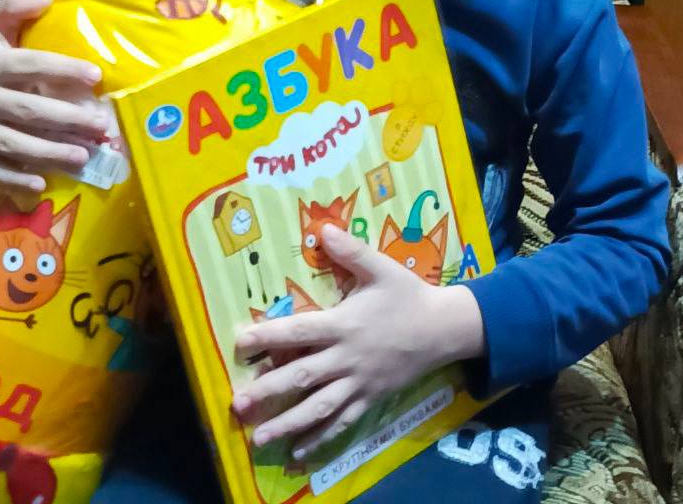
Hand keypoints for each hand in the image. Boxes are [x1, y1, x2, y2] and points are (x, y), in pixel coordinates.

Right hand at [0, 0, 105, 191]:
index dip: (62, 69)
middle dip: (67, 120)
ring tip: (84, 156)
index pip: (29, 66)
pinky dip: (15, 180)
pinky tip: (42, 184)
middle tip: (100, 126)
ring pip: (13, 144)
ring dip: (49, 153)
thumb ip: (14, 8)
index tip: (96, 75)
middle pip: (27, 111)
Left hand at [232, 224, 484, 462]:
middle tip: (238, 404)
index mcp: (345, 324)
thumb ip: (352, 251)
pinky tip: (298, 452)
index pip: (300, 331)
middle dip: (269, 391)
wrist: (444, 329)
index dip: (269, 336)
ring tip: (259, 439)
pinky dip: (320, 438)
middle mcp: (347, 357)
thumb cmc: (409, 296)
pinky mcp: (370, 398)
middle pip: (303, 376)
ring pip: (319, 407)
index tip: (240, 342)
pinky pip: (343, 422)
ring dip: (288, 424)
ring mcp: (359, 382)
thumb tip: (323, 229)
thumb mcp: (383, 267)